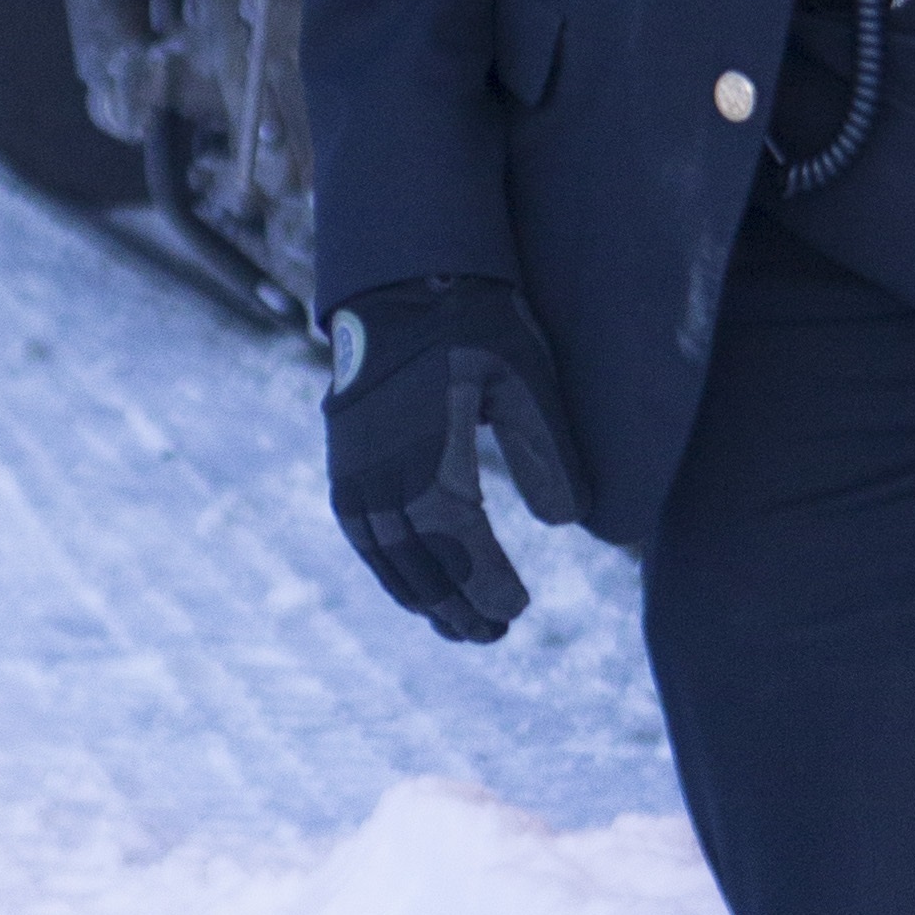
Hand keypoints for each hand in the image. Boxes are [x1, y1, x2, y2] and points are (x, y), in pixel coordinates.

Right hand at [323, 274, 583, 638]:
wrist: (402, 280)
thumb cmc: (475, 323)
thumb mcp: (525, 379)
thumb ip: (548, 451)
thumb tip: (572, 523)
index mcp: (427, 456)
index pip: (460, 544)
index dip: (486, 584)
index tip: (517, 610)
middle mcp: (380, 475)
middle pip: (418, 563)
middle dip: (455, 605)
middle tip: (494, 635)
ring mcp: (353, 471)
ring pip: (386, 556)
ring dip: (421, 595)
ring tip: (458, 626)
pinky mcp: (342, 462)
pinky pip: (362, 534)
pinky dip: (390, 567)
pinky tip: (414, 583)